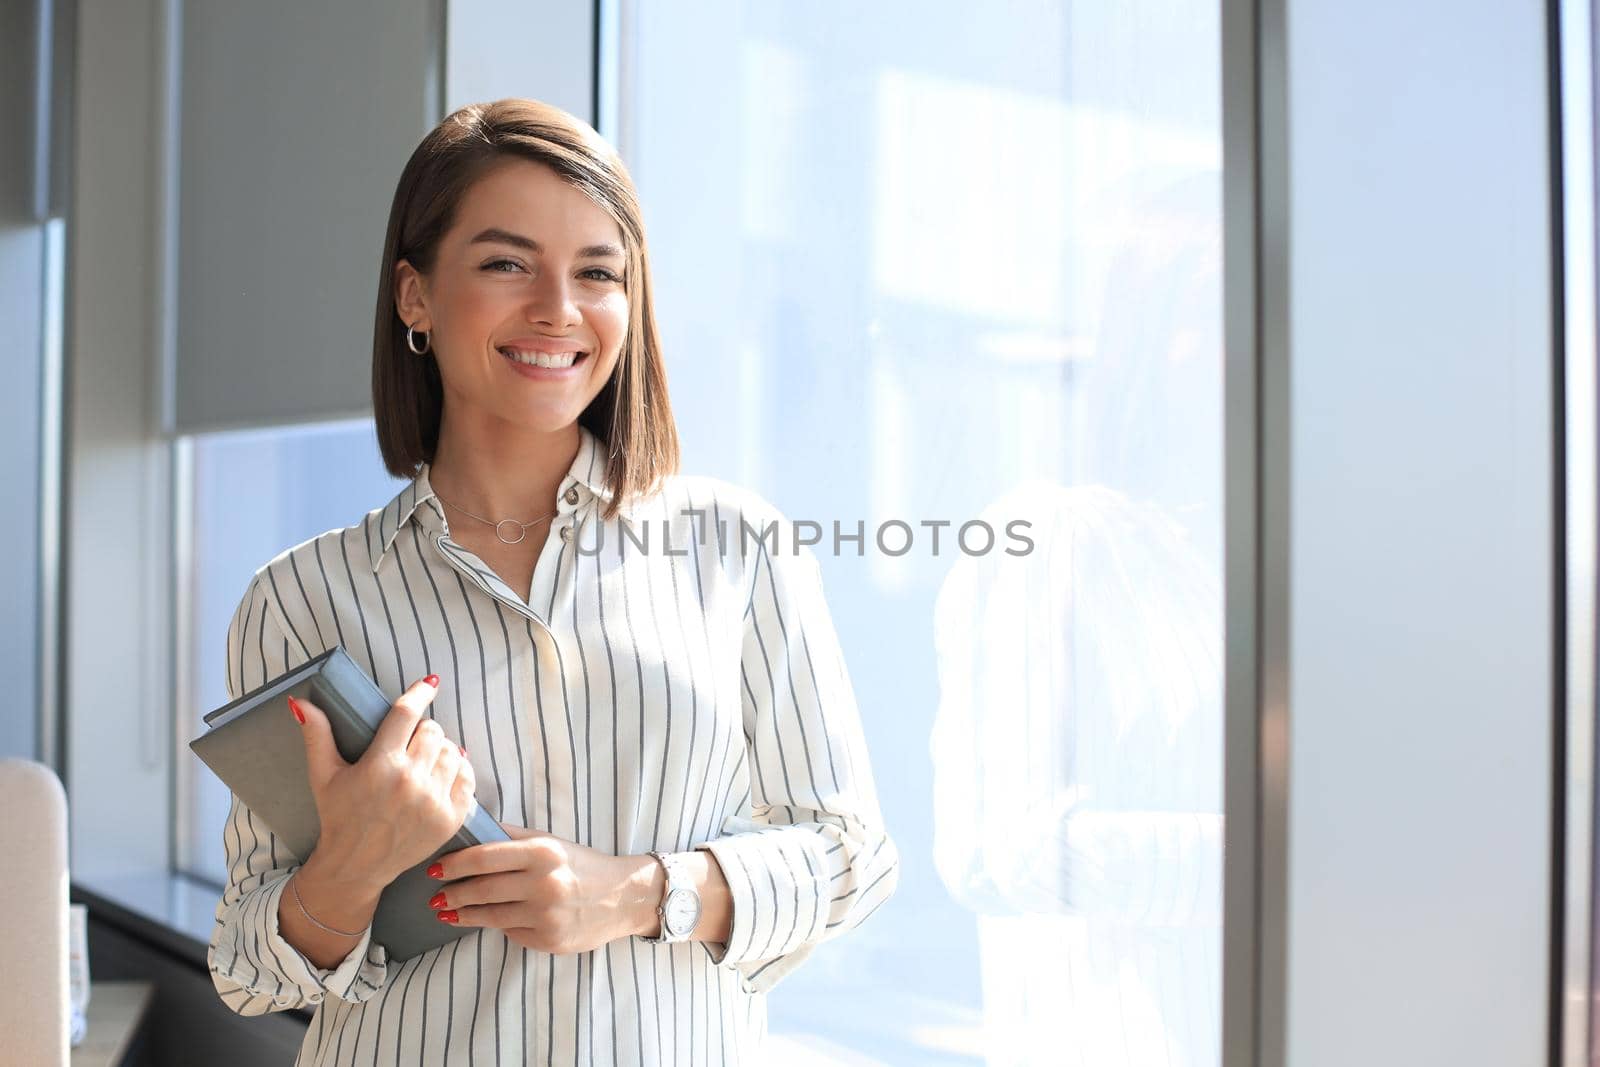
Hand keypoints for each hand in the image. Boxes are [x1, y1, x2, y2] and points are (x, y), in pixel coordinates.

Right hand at [291, 676, 475, 890]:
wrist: (356, 866)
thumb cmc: (338, 817)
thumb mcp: (323, 776)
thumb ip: (317, 735)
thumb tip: (301, 702)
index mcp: (380, 765)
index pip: (407, 714)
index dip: (419, 694)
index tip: (429, 683)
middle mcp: (410, 781)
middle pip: (433, 731)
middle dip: (423, 730)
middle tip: (411, 741)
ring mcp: (433, 801)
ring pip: (452, 751)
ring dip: (441, 749)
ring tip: (425, 758)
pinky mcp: (450, 818)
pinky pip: (467, 778)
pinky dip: (459, 771)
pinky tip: (444, 773)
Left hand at [426, 822, 636, 954]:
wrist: (623, 897)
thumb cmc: (581, 866)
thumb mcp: (551, 842)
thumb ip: (512, 837)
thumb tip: (471, 827)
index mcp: (542, 853)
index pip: (484, 857)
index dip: (454, 864)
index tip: (435, 868)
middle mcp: (544, 884)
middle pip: (481, 890)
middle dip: (452, 893)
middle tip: (435, 896)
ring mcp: (546, 915)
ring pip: (489, 916)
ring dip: (462, 914)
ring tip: (446, 912)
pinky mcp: (548, 940)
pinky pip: (510, 933)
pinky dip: (496, 925)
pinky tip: (485, 920)